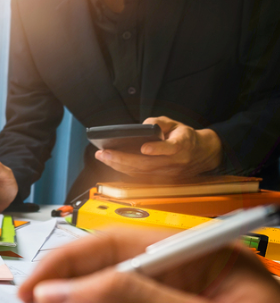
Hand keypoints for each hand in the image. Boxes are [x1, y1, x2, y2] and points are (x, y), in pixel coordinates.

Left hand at [95, 116, 222, 179]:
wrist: (201, 154)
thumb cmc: (184, 136)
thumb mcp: (176, 124)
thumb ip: (160, 122)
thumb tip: (142, 126)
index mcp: (182, 146)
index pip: (171, 148)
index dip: (158, 149)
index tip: (144, 148)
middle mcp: (174, 162)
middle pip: (147, 164)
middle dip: (123, 159)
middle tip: (104, 153)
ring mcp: (167, 174)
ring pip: (140, 172)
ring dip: (119, 165)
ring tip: (102, 157)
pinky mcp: (161, 180)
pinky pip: (139, 176)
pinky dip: (123, 170)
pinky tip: (110, 162)